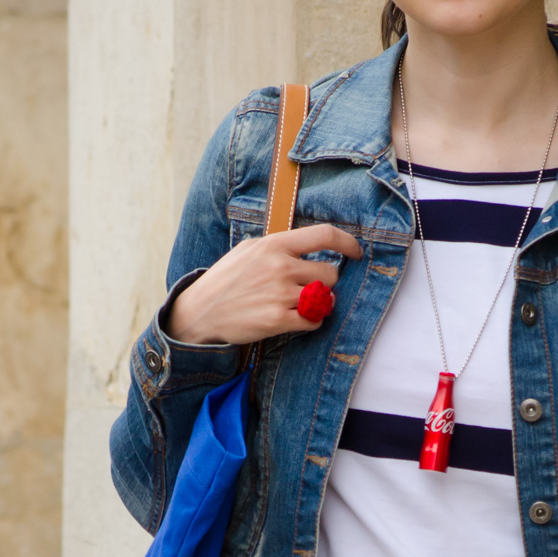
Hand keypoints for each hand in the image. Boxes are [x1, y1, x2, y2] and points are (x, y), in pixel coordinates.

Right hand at [165, 224, 362, 345]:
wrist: (201, 311)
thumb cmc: (227, 279)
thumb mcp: (249, 250)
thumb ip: (280, 246)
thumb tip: (311, 246)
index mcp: (274, 244)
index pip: (325, 235)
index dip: (348, 243)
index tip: (356, 253)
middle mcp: (280, 267)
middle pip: (330, 273)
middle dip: (326, 283)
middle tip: (311, 288)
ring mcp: (280, 294)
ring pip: (325, 298)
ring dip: (319, 303)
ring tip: (301, 303)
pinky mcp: (278, 320)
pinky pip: (314, 321)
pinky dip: (312, 321)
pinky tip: (298, 318)